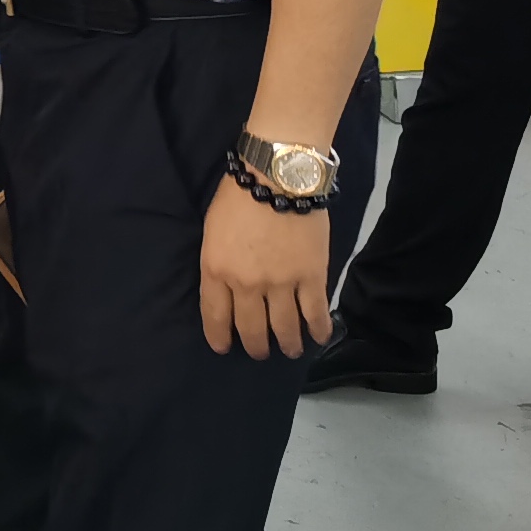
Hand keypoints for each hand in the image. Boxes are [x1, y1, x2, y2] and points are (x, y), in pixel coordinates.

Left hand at [199, 176, 331, 356]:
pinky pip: (315, 313)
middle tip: (260, 352)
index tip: (224, 348)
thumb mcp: (212, 232)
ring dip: (288, 343)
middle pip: (251, 328)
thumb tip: (226, 287)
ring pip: (284, 327)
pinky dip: (318, 329)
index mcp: (216, 270)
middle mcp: (247, 285)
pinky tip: (319, 338)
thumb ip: (218, 263)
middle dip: (255, 346)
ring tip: (291, 350)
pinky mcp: (312, 277)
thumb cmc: (238, 197)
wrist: (277, 178)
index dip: (219, 337)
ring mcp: (281, 284)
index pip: (215, 316)